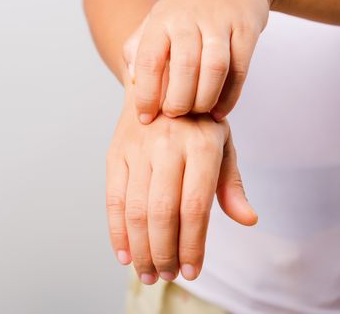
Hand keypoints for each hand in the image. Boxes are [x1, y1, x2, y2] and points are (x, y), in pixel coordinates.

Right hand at [106, 92, 257, 283]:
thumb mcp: (223, 143)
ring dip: (140, 248)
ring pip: (135, 209)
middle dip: (164, 251)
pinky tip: (124, 254)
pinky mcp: (115, 154)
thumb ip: (232, 183)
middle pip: (162, 211)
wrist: (158, 84)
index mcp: (202, 145)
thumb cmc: (196, 122)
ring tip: (147, 273)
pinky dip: (116, 231)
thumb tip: (248, 219)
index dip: (192, 244)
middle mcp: (168, 145)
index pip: (195, 206)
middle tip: (166, 276)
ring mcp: (137, 148)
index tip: (191, 271)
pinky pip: (112, 199)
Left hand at [124, 0, 271, 122]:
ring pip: (214, 69)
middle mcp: (189, 20)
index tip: (145, 117)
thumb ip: (138, 48)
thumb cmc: (188, 8)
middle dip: (178, 101)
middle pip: (184, 68)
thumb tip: (131, 80)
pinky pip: (240, 70)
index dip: (146, 94)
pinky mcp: (246, 30)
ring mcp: (220, 24)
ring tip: (197, 113)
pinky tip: (219, 111)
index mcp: (161, 21)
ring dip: (205, 99)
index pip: (149, 61)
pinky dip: (230, 97)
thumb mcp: (156, 20)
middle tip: (175, 116)